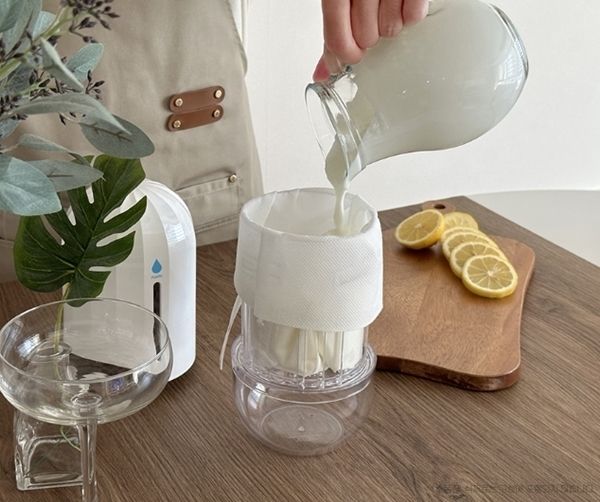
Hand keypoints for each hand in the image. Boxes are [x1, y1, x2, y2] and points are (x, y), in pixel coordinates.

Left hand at [313, 0, 428, 80]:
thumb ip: (333, 34)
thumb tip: (323, 72)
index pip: (337, 38)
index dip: (346, 52)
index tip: (352, 55)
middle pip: (367, 38)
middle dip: (370, 34)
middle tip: (372, 16)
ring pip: (390, 30)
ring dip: (391, 22)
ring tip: (388, 4)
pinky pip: (414, 16)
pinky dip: (411, 13)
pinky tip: (404, 0)